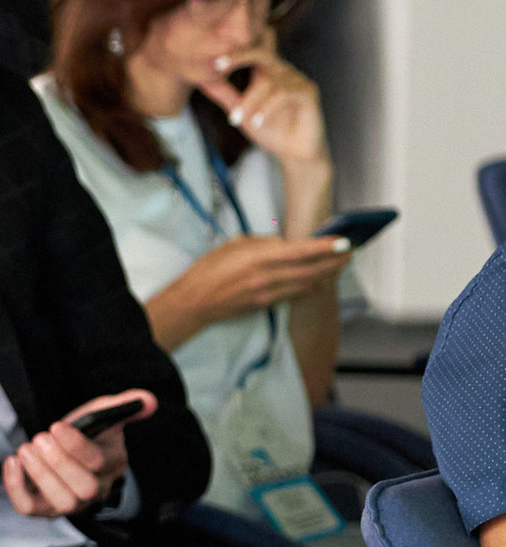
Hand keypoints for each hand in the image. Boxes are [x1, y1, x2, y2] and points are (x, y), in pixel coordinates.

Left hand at [0, 388, 154, 520]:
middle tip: (39, 439)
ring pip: (61, 502)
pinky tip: (12, 462)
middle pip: (83, 488)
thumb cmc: (87, 434)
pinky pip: (30, 508)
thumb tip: (147, 400)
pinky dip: (16, 488)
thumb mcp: (103, 414)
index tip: (57, 426)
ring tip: (25, 449)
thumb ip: (123, 405)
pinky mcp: (46, 508)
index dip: (76, 446)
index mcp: (111, 463)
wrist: (69, 452)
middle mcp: (95, 489)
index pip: (98, 462)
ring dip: (39, 475)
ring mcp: (71, 502)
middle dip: (58, 463)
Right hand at [157, 231, 350, 340]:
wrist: (195, 301)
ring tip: (341, 264)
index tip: (343, 241)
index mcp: (258, 258)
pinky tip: (320, 280)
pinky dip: (311, 286)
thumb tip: (283, 244)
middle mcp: (267, 277)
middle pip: (311, 270)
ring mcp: (268, 293)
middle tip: (351, 252)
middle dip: (334, 262)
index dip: (325, 247)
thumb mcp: (235, 244)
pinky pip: (295, 294)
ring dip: (327, 274)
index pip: (300, 252)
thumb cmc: (210, 269)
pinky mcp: (266, 305)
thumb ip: (262, 243)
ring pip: (307, 284)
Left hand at [213, 36, 328, 187]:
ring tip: (236, 120)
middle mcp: (283, 70)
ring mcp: (297, 79)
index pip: (252, 50)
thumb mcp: (243, 111)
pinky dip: (267, 108)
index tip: (213, 60)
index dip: (234, 51)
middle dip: (239, 56)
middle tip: (217, 66)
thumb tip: (202, 82)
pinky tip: (257, 123)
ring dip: (249, 102)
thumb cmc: (270, 130)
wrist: (295, 153)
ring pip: (268, 82)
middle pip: (262, 53)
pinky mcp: (308, 91)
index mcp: (267, 71)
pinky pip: (283, 94)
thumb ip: (225, 95)